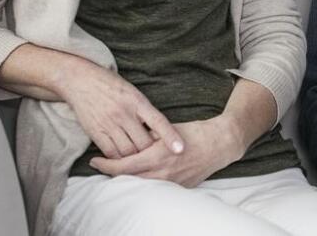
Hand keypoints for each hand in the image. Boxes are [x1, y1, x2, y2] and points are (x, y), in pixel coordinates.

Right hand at [54, 57, 184, 159]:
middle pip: (143, 142)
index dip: (170, 137)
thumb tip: (160, 131)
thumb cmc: (112, 86)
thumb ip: (145, 111)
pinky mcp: (95, 131)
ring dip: (136, 158)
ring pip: (128, 151)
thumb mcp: (133, 92)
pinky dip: (118, 159)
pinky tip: (123, 160)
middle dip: (151, 151)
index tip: (181, 150)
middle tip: (157, 156)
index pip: (158, 121)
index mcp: (137, 101)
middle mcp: (124, 113)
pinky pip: (110, 152)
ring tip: (141, 160)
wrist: (81, 80)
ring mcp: (109, 123)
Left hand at [89, 116, 241, 186]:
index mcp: (158, 155)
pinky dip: (146, 183)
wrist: (222, 143)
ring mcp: (172, 182)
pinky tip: (142, 176)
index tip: (95, 161)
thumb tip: (131, 134)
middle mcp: (163, 172)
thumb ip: (148, 133)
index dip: (105, 165)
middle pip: (128, 180)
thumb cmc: (197, 131)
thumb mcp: (168, 127)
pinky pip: (157, 188)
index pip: (123, 166)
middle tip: (103, 167)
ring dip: (128, 180)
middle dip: (113, 174)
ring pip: (141, 186)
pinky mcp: (181, 187)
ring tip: (120, 171)